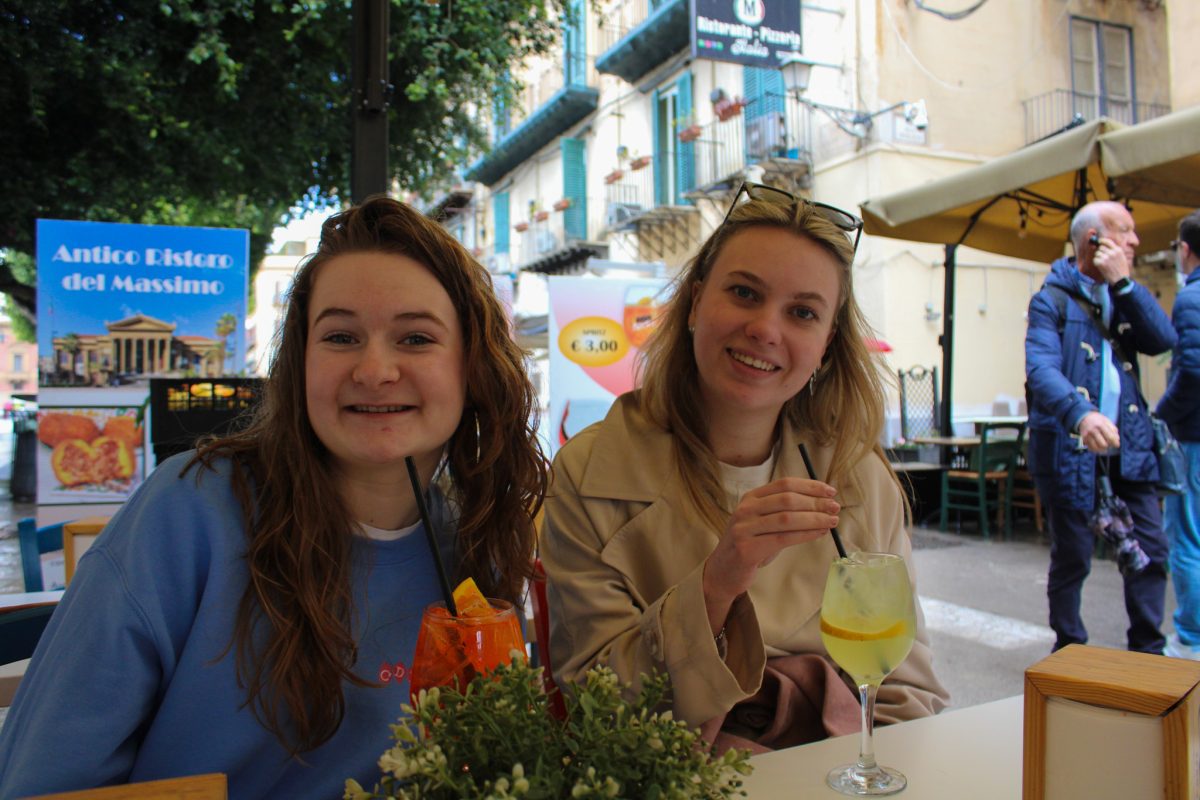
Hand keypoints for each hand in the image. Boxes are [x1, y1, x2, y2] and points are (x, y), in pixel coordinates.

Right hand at [701, 477, 839, 633]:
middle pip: (787, 499)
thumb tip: (822, 505)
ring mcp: (744, 528)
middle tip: (835, 507)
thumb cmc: (751, 545)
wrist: (724, 571)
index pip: (784, 484)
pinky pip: (783, 538)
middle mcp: (745, 509)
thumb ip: (785, 512)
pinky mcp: (747, 549)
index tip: (830, 491)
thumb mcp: (764, 522)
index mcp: (751, 498)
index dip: (810, 486)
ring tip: (832, 521)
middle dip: (815, 502)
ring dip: (814, 518)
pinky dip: (805, 535)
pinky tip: (819, 534)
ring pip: (787, 518)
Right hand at [1077, 411, 1119, 452]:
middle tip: (1109, 444)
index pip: (1110, 438)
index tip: (1117, 445)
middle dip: (1108, 446)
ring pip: (1096, 448)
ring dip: (1102, 449)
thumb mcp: (1107, 421)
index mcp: (1101, 425)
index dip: (1115, 443)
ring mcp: (1087, 436)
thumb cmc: (1098, 420)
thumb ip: (1113, 430)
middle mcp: (1093, 431)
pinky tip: (1099, 447)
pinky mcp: (1084, 439)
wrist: (1084, 417)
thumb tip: (1117, 440)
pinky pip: (1091, 448)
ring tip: (1104, 446)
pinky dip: (1096, 449)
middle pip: (1103, 444)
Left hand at [1091, 235, 1130, 283]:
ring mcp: (1106, 257)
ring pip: (1097, 253)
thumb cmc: (1121, 268)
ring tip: (1104, 263)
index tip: (1099, 241)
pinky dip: (1096, 262)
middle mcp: (1112, 252)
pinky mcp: (1100, 263)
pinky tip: (1102, 266)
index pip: (1107, 241)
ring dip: (1098, 257)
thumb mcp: (1121, 257)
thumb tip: (1103, 244)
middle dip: (1100, 251)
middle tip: (1104, 258)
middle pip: (1101, 247)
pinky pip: (1095, 259)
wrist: (1120, 279)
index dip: (1102, 241)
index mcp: (1118, 250)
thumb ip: (1114, 250)